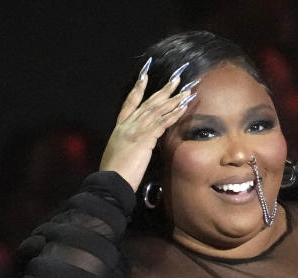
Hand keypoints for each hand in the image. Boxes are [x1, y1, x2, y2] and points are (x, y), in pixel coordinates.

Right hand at [99, 60, 196, 190]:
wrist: (111, 181)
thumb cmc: (116, 173)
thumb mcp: (120, 154)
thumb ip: (130, 145)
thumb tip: (139, 145)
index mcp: (120, 128)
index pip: (129, 103)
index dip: (138, 88)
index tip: (145, 75)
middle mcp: (127, 125)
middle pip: (148, 103)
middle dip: (163, 90)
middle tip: (177, 79)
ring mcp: (136, 130)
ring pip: (157, 110)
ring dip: (173, 100)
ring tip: (186, 91)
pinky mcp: (144, 138)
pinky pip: (161, 122)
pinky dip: (173, 114)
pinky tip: (183, 108)